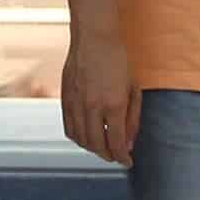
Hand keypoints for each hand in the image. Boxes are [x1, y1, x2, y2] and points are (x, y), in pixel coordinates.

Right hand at [61, 34, 140, 166]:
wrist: (94, 37)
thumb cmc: (118, 59)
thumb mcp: (134, 89)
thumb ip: (132, 118)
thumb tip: (129, 143)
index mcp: (114, 104)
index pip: (117, 143)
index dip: (123, 158)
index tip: (128, 162)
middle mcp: (93, 107)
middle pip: (97, 146)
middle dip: (108, 156)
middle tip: (116, 156)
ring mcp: (76, 103)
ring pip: (81, 140)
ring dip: (93, 149)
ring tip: (102, 147)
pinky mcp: (65, 99)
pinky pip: (69, 128)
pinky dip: (78, 138)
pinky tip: (87, 136)